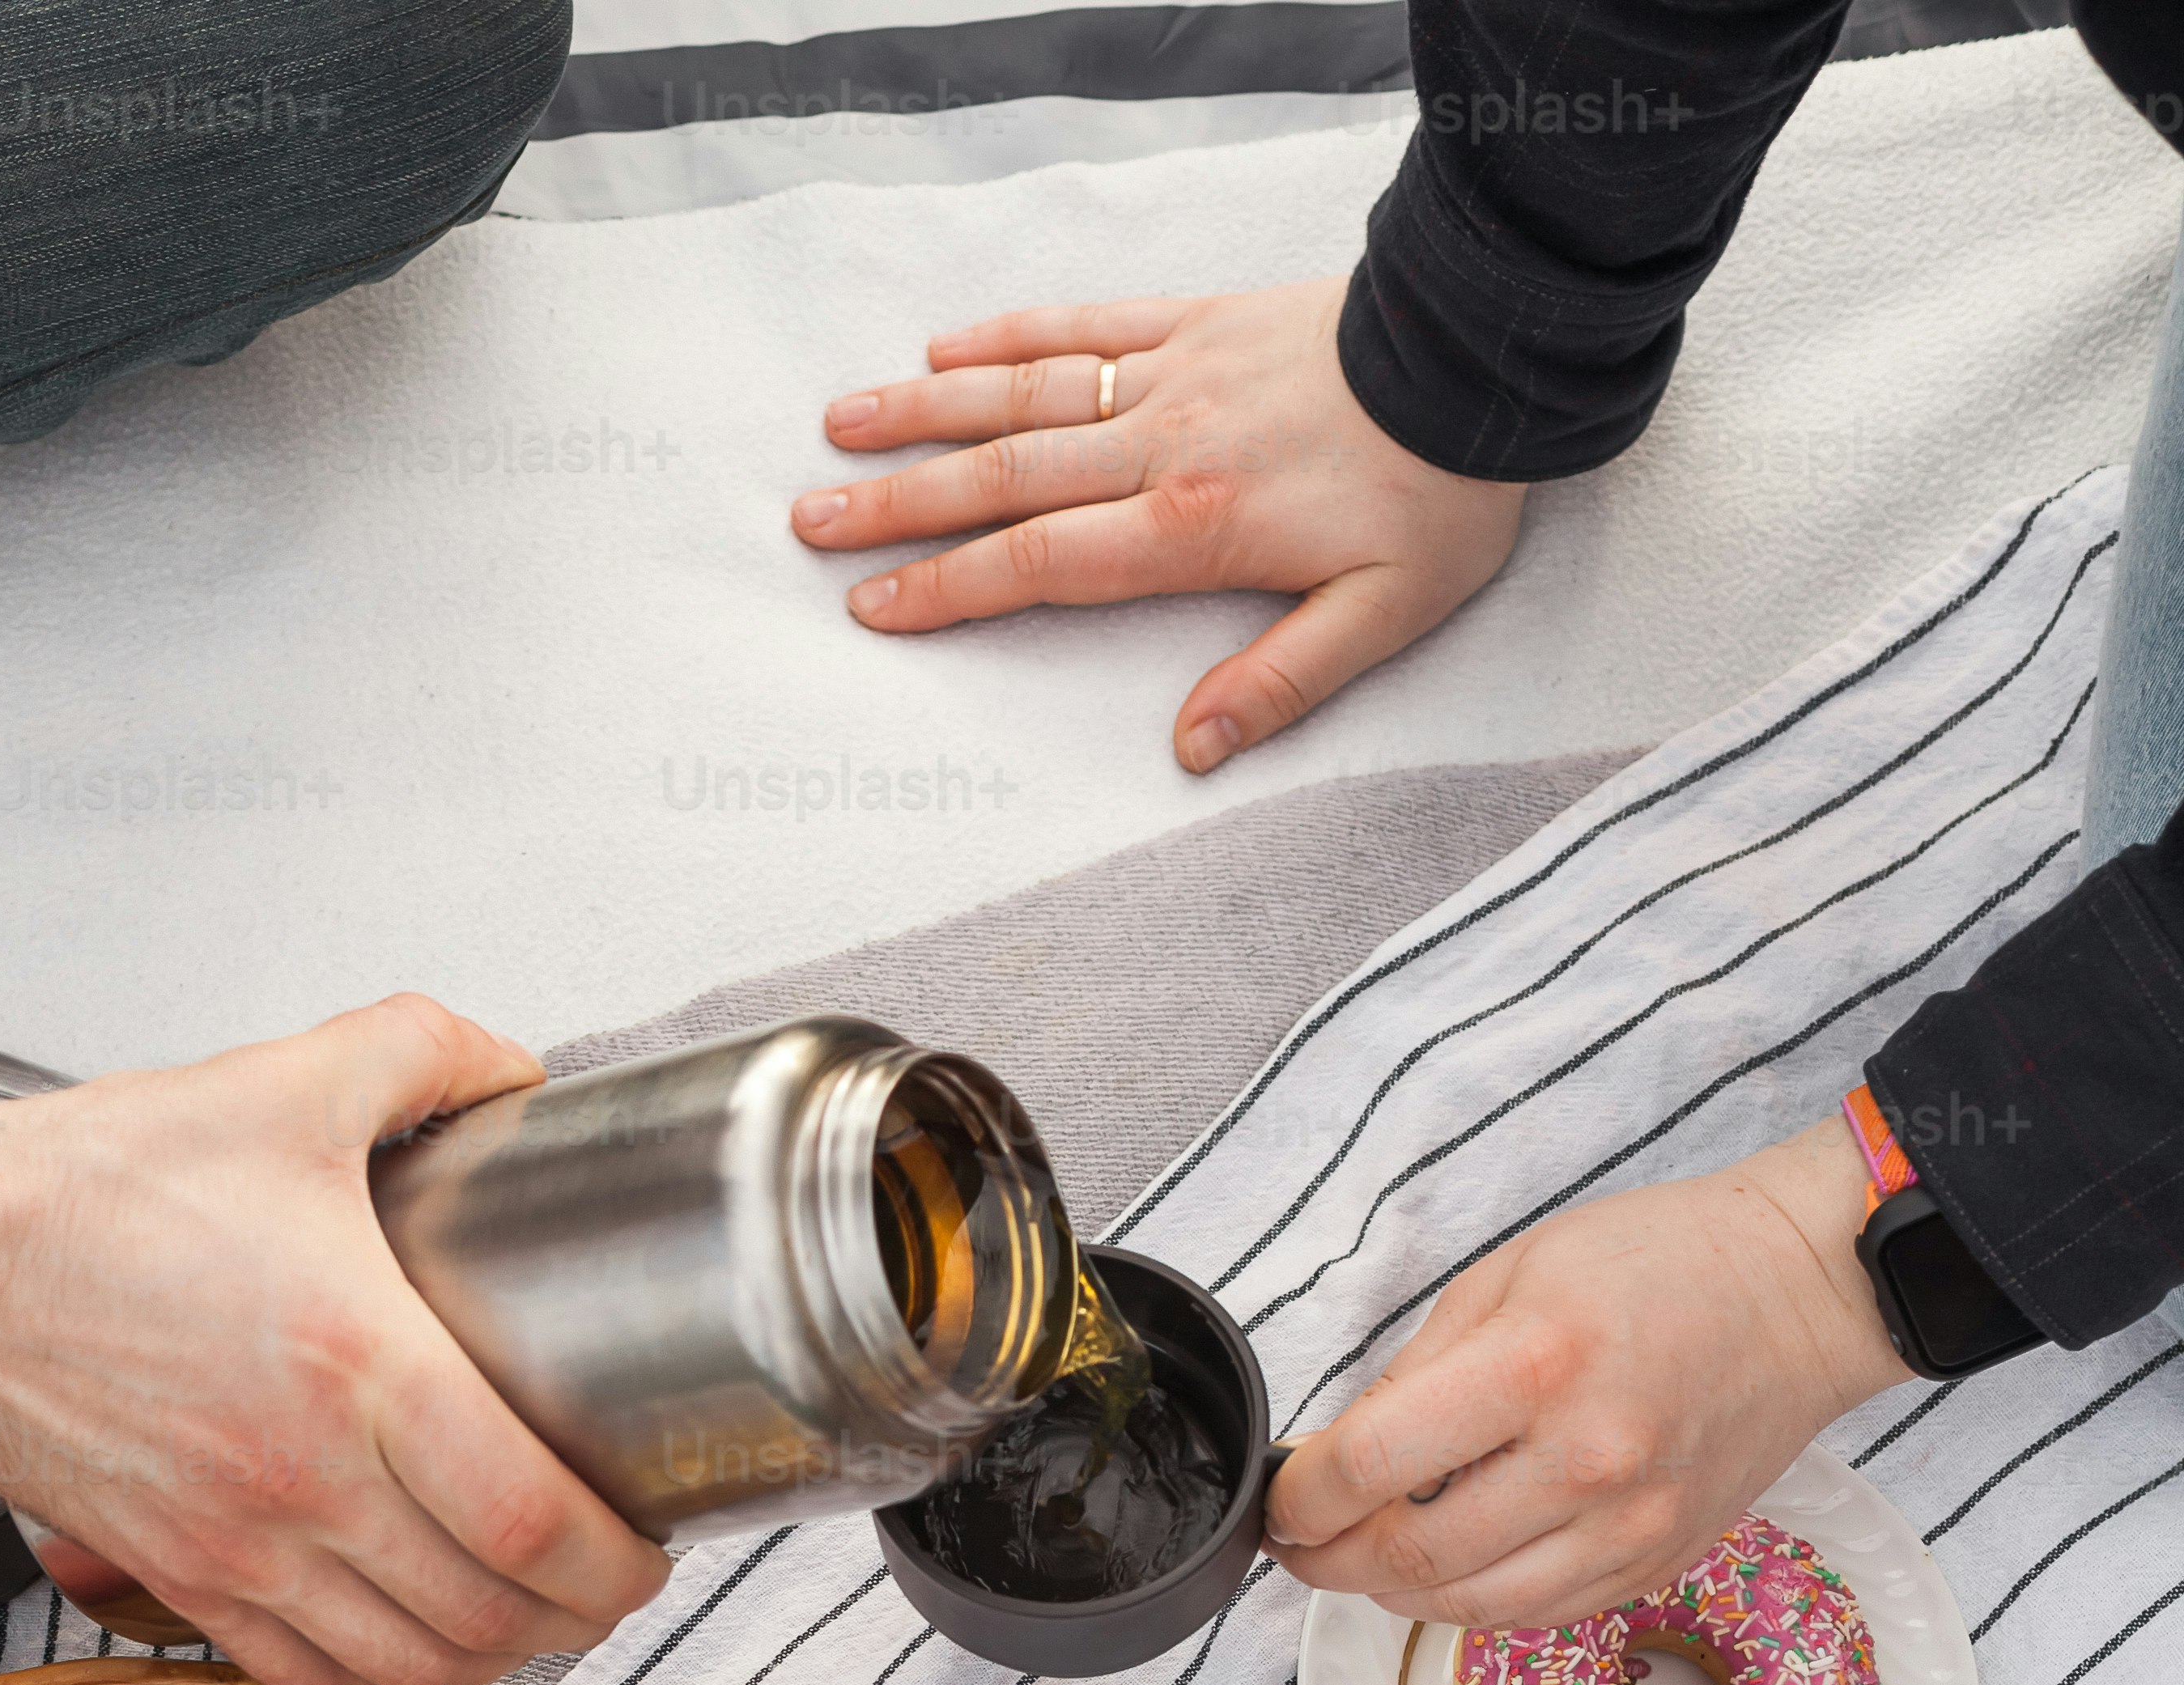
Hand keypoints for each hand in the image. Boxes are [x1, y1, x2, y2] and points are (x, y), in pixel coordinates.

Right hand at [0, 993, 668, 1684]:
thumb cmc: (85, 1189)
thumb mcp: (284, 1082)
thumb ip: (425, 1054)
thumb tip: (514, 1071)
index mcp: (354, 1366)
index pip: (532, 1521)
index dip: (617, 1561)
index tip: (649, 1546)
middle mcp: (302, 1479)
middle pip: (489, 1616)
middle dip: (578, 1618)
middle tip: (611, 1580)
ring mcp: (236, 1545)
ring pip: (408, 1663)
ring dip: (491, 1656)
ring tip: (530, 1612)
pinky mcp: (179, 1576)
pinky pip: (308, 1669)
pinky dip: (379, 1668)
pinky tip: (406, 1624)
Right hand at [791, 283, 1522, 775]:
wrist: (1488, 349)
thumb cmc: (1444, 491)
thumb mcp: (1383, 617)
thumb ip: (1281, 682)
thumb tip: (1194, 751)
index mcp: (1194, 529)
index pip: (1042, 565)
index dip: (950, 590)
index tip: (872, 606)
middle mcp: (1161, 445)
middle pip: (1005, 478)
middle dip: (901, 506)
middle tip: (809, 521)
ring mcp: (1174, 373)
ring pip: (1025, 393)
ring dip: (927, 413)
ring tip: (842, 427)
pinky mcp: (1200, 320)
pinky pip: (1087, 323)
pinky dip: (1012, 332)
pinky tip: (947, 345)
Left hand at [1266, 1118, 1911, 1627]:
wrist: (1802, 1292)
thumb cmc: (1663, 1263)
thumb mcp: (1511, 1273)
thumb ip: (1417, 1369)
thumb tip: (1341, 1453)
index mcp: (1535, 1366)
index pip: (1372, 1467)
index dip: (1302, 1501)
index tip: (1283, 1502)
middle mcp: (1585, 1460)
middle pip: (1409, 1558)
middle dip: (1330, 1561)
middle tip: (1305, 1544)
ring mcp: (1627, 1524)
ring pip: (1466, 1608)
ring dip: (1393, 1594)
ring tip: (1369, 1558)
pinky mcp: (1654, 1561)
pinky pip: (1533, 1614)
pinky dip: (1472, 1602)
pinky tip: (1451, 1565)